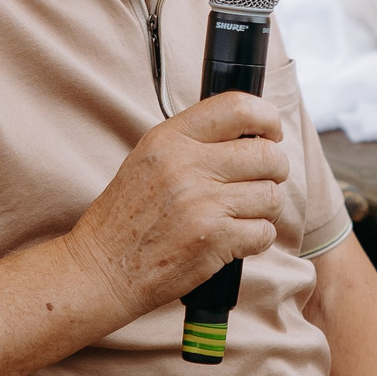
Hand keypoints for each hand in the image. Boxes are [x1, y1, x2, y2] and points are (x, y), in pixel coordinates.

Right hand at [63, 91, 289, 321]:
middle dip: (274, 170)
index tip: (271, 133)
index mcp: (170, 139)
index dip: (267, 118)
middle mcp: (187, 165)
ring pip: (271, 195)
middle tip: (262, 181)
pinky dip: (257, 238)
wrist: (102, 268)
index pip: (238, 107)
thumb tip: (250, 132)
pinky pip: (264, 232)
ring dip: (266, 208)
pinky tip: (236, 238)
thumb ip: (193, 141)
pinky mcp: (214, 240)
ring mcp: (203, 204)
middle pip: (267, 154)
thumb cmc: (126, 217)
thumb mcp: (148, 159)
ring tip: (243, 214)